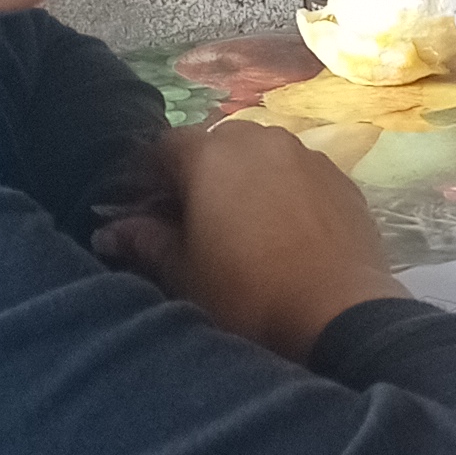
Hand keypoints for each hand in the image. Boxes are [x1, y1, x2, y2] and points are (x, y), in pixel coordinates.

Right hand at [94, 120, 403, 358]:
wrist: (339, 314)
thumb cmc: (247, 294)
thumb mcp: (183, 274)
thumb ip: (146, 242)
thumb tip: (112, 230)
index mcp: (212, 154)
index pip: (165, 147)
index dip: (152, 179)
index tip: (149, 214)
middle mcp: (262, 140)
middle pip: (217, 146)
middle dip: (201, 176)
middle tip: (195, 223)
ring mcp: (308, 155)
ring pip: (263, 156)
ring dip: (246, 181)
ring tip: (244, 229)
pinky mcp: (343, 179)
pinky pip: (301, 174)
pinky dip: (286, 192)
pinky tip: (286, 233)